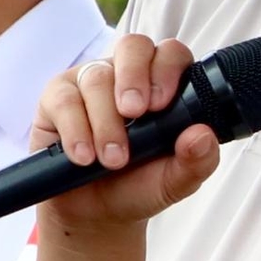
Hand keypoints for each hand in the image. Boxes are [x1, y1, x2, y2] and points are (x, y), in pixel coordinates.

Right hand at [32, 35, 222, 232]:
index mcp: (163, 84)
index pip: (171, 54)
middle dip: (134, 78)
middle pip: (132, 46)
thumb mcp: (174, 181)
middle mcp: (127, 75)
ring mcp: (90, 82)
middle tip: (135, 113)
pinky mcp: (57, 98)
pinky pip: (64, 99)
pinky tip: (83, 156)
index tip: (162, 104)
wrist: (96, 214)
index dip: (167, 70)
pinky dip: (75, 130)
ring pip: (97, 78)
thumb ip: (197, 161)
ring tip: (112, 160)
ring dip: (106, 122)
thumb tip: (203, 135)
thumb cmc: (138, 186)